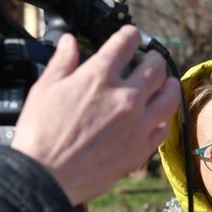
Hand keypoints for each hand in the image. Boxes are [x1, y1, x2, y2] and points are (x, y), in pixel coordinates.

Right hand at [11, 25, 178, 204]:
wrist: (45, 176)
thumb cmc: (40, 134)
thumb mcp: (44, 88)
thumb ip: (62, 62)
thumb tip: (69, 42)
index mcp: (99, 76)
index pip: (125, 43)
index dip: (131, 35)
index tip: (132, 36)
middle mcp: (125, 97)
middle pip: (155, 67)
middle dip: (155, 57)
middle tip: (152, 58)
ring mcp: (137, 124)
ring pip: (169, 97)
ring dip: (170, 85)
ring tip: (167, 83)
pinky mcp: (141, 149)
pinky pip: (163, 129)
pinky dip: (163, 121)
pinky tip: (158, 118)